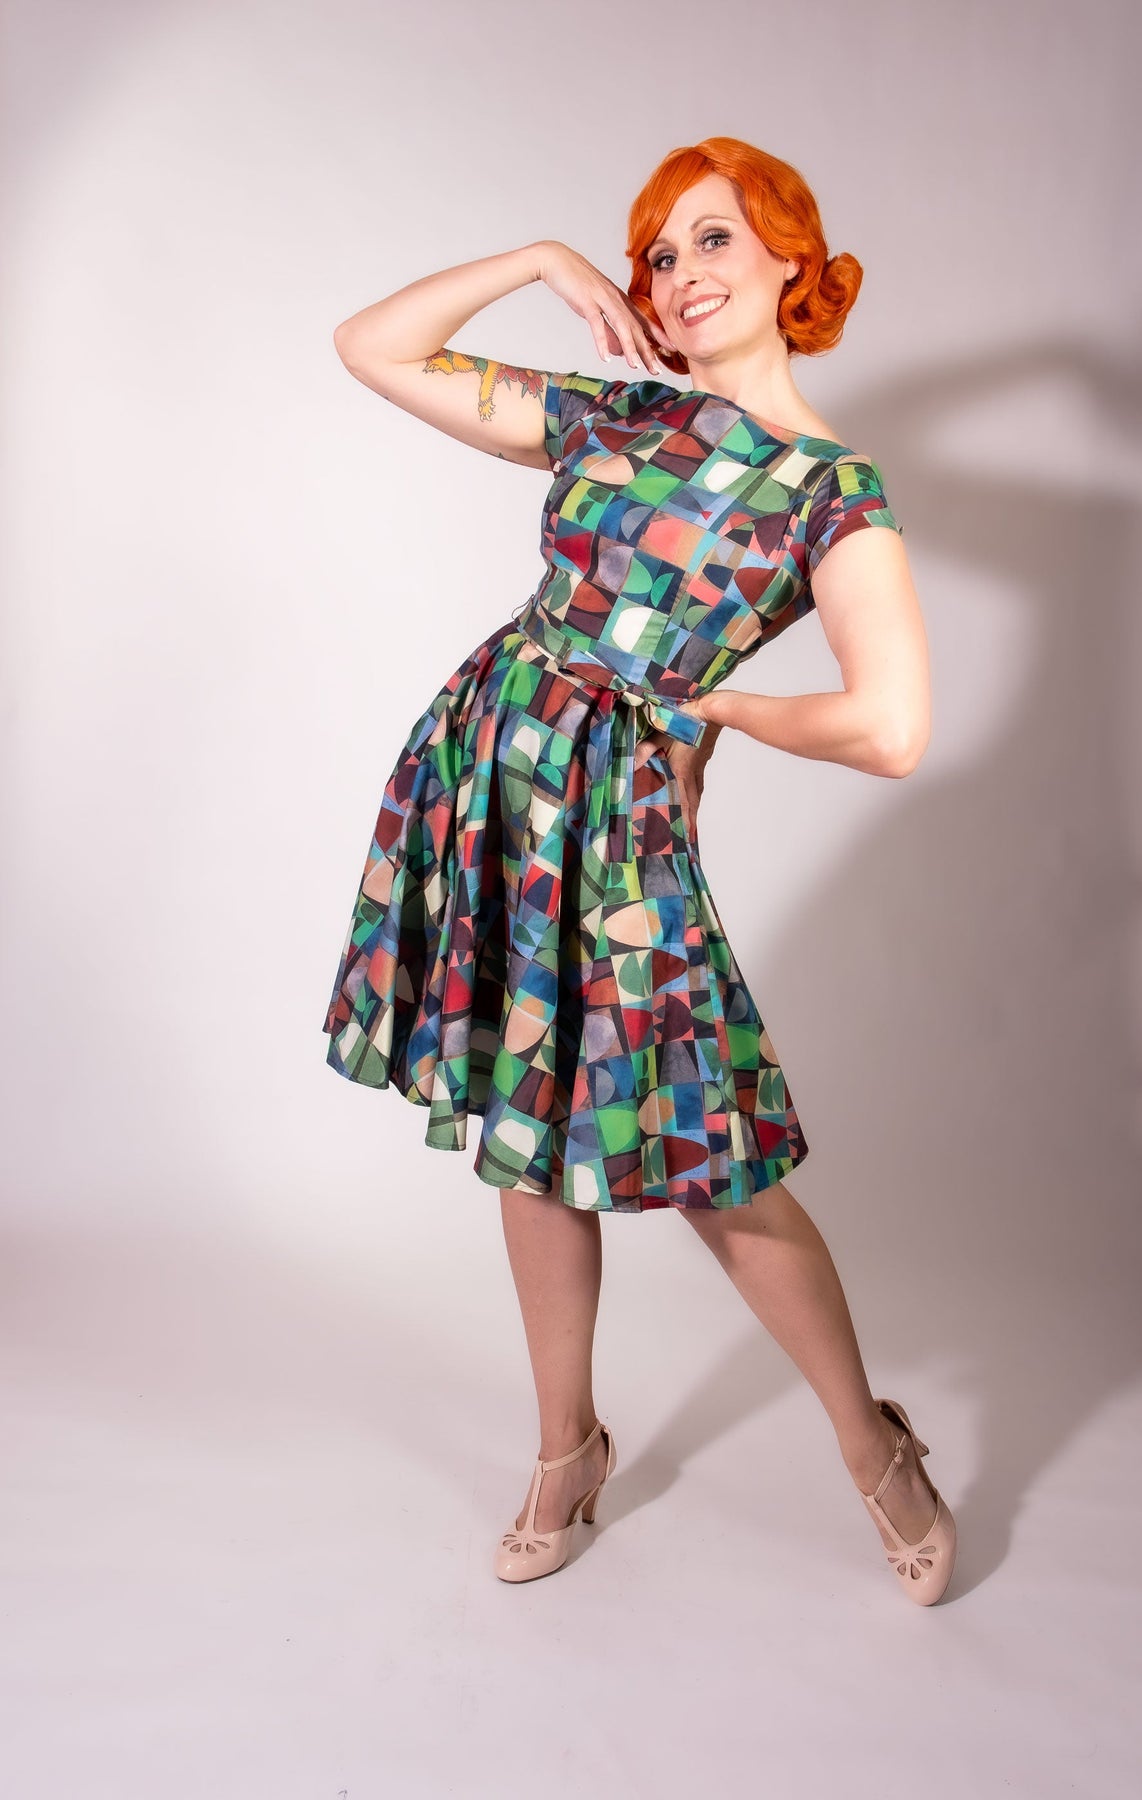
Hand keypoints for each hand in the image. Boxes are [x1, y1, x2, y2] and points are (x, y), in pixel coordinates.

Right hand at [536, 241, 672, 373]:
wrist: (556, 260)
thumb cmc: (575, 284)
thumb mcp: (594, 308)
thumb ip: (607, 330)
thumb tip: (617, 351)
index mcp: (619, 299)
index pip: (642, 320)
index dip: (657, 336)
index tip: (670, 351)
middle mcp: (615, 298)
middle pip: (635, 327)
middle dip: (647, 350)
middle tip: (656, 370)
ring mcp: (602, 298)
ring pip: (621, 325)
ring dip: (630, 347)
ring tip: (636, 366)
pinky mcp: (586, 301)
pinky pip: (597, 324)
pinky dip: (602, 341)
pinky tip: (606, 357)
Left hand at [632, 696, 722, 844]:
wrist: (712, 709)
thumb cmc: (686, 719)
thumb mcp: (660, 734)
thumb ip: (644, 750)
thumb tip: (629, 765)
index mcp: (682, 771)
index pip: (684, 802)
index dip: (685, 821)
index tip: (687, 838)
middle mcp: (692, 772)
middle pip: (693, 801)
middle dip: (690, 819)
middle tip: (690, 835)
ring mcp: (700, 764)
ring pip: (697, 790)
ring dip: (694, 805)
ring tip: (692, 816)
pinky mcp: (703, 756)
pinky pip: (699, 778)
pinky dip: (696, 788)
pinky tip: (694, 786)